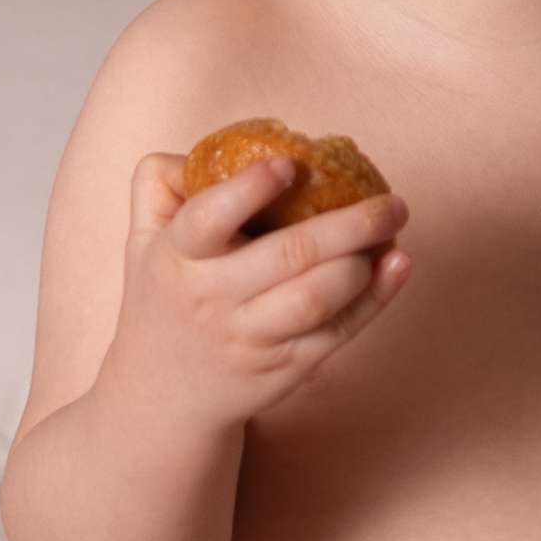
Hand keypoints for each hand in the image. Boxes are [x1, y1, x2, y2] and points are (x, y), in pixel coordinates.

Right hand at [104, 146, 411, 434]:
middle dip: (349, 224)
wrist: (163, 394)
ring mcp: (250, 338)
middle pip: (288, 256)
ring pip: (317, 298)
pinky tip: (397, 264)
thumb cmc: (164, 296)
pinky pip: (337, 332)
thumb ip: (163, 182)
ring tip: (388, 230)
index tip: (290, 163)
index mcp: (177, 256)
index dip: (250, 189)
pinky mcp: (284, 367)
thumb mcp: (143, 238)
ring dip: (362, 263)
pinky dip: (376, 298)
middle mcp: (213, 298)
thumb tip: (226, 145)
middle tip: (390, 199)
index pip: (208, 219)